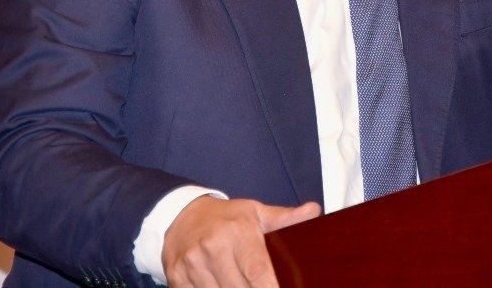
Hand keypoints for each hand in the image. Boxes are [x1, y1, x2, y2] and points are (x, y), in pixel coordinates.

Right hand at [161, 195, 320, 286]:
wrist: (181, 215)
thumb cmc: (227, 218)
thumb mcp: (255, 212)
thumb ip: (285, 218)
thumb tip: (314, 211)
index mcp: (237, 232)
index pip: (258, 271)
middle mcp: (213, 248)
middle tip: (260, 286)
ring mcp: (192, 264)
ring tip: (238, 282)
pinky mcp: (176, 277)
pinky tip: (219, 285)